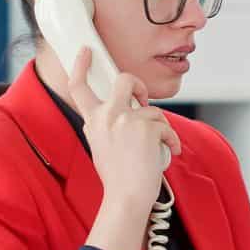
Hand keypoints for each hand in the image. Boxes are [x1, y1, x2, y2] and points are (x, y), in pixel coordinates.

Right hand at [68, 47, 181, 211]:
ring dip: (160, 127)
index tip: (86, 51)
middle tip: (143, 101)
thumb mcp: (101, 146)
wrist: (126, 197)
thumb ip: (109, 125)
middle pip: (125, 80)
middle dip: (139, 85)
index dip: (80, 66)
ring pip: (152, 110)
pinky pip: (166, 126)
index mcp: (92, 121)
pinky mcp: (147, 127)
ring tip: (157, 147)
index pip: (79, 87)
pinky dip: (171, 140)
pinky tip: (169, 151)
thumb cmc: (117, 178)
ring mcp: (126, 119)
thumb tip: (131, 111)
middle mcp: (106, 116)